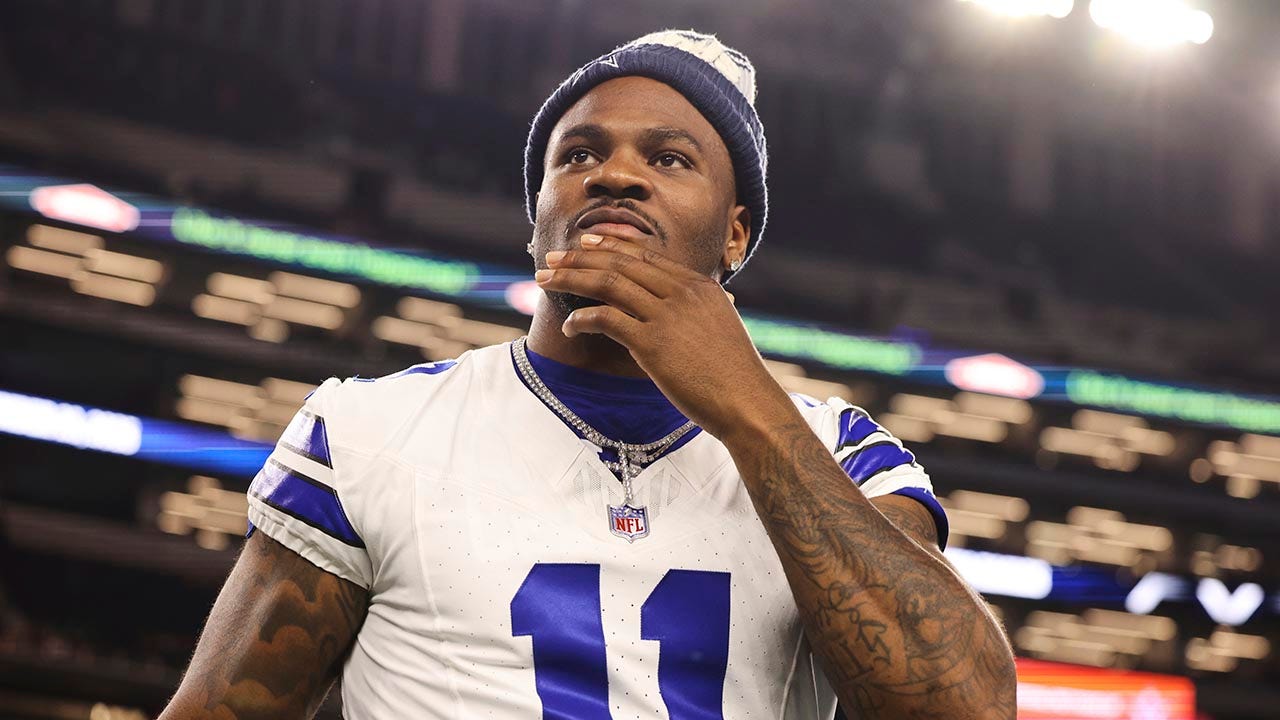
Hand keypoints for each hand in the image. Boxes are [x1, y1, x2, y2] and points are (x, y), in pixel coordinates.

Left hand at [535, 234, 794, 441]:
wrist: (747, 403)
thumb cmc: (734, 374)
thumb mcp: (719, 327)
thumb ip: (696, 310)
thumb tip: (678, 308)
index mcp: (698, 285)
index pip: (645, 255)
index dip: (610, 247)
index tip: (585, 244)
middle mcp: (682, 292)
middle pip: (620, 263)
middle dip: (580, 258)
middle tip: (552, 260)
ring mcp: (667, 316)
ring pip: (607, 284)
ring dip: (571, 279)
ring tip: (545, 282)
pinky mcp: (652, 344)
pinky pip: (605, 319)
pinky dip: (581, 319)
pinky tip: (569, 327)